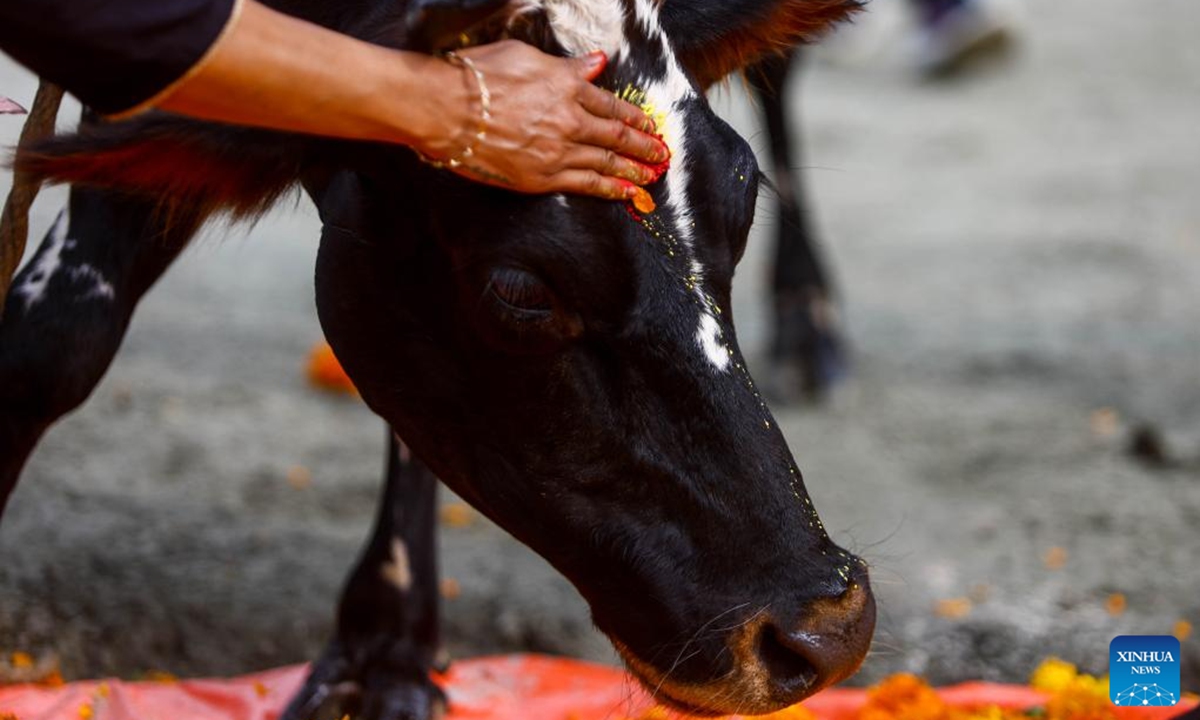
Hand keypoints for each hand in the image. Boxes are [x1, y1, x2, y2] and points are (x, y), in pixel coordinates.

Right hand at [413, 41, 670, 199]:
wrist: (446, 109)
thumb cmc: (476, 77)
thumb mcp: (525, 56)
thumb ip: (566, 66)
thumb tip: (595, 64)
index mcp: (566, 86)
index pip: (610, 105)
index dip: (633, 117)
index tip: (649, 124)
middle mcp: (569, 119)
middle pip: (616, 136)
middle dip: (643, 146)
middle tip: (662, 153)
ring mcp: (558, 151)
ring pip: (606, 162)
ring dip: (634, 170)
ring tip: (652, 176)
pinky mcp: (542, 178)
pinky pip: (585, 185)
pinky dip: (610, 189)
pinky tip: (628, 193)